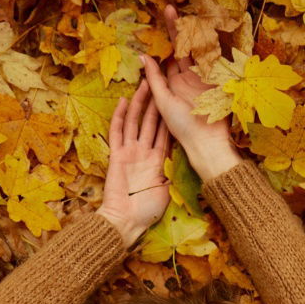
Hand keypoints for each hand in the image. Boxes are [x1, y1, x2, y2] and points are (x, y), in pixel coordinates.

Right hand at [97, 77, 170, 247]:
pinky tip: (124, 101)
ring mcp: (129, 152)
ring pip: (135, 122)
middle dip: (155, 102)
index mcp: (157, 160)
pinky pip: (117, 132)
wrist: (127, 221)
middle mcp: (143, 152)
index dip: (169, 115)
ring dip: (140, 103)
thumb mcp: (167, 189)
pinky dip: (120, 117)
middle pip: (150, 122)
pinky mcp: (117, 155)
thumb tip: (187, 160)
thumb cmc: (147, 211)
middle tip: (160, 82)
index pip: (164, 132)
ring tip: (144, 84)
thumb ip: (173, 172)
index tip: (176, 98)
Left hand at [139, 5, 235, 164]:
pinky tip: (206, 29)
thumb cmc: (181, 127)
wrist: (206, 142)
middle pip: (183, 48)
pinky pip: (214, 60)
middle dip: (178, 29)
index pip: (169, 54)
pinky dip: (211, 45)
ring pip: (199, 51)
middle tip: (170, 8)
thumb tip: (142, 56)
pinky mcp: (219, 81)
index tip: (162, 17)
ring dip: (194, 33)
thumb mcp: (163, 101)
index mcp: (173, 83)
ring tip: (186, 13)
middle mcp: (188, 78)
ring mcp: (204, 78)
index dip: (166, 36)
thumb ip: (154, 79)